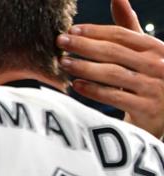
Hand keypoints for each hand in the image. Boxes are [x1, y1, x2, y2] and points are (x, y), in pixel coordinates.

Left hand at [58, 0, 163, 137]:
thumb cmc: (148, 77)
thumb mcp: (143, 52)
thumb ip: (128, 27)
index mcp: (156, 48)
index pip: (122, 35)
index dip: (95, 32)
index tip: (71, 30)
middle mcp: (158, 65)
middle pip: (114, 52)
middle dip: (84, 46)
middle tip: (60, 43)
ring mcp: (153, 87)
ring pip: (113, 73)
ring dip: (85, 67)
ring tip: (64, 63)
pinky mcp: (147, 108)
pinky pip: (115, 96)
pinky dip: (93, 90)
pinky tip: (76, 85)